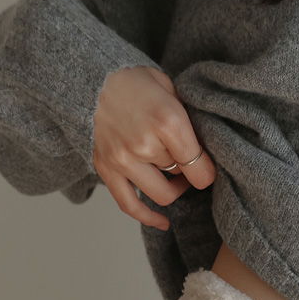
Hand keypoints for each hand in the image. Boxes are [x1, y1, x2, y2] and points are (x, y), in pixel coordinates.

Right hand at [92, 66, 216, 229]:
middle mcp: (144, 145)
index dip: (208, 171)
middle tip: (189, 161)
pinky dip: (148, 217)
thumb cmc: (133, 80)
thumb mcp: (170, 89)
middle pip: (181, 177)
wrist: (90, 77)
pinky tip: (163, 221)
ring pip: (161, 194)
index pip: (199, 167)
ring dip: (172, 188)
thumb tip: (206, 148)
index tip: (209, 168)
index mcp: (167, 122)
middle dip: (189, 172)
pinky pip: (130, 205)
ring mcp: (123, 160)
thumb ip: (188, 120)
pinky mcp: (106, 169)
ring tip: (175, 176)